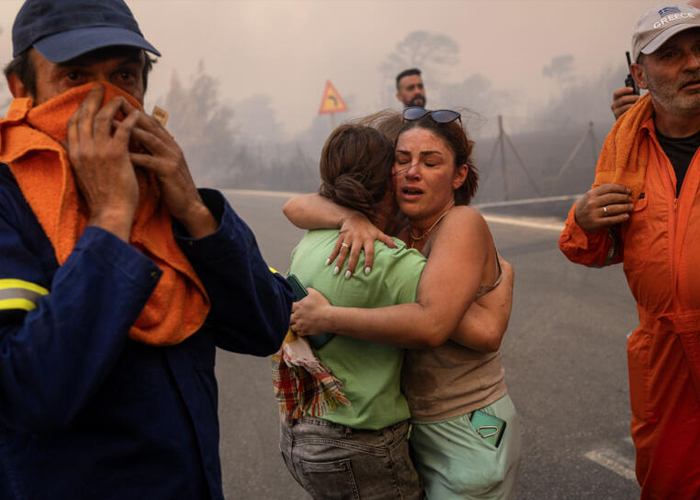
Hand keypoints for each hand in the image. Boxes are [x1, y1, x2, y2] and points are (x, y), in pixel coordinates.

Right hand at [67, 84, 140, 240]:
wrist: (111, 211)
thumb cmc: (100, 194)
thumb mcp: (80, 172)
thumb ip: (73, 154)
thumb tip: (63, 140)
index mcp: (74, 153)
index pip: (74, 123)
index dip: (81, 108)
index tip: (88, 98)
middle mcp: (83, 149)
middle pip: (85, 115)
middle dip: (93, 98)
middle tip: (100, 86)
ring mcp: (98, 151)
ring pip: (103, 119)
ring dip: (112, 105)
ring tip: (121, 97)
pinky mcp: (116, 155)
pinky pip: (123, 129)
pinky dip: (129, 119)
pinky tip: (136, 113)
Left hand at [123, 100, 217, 238]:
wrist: (189, 205)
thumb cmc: (171, 186)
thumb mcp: (162, 164)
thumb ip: (151, 151)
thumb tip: (133, 140)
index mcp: (170, 144)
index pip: (151, 122)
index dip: (135, 111)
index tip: (117, 101)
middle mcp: (172, 147)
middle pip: (150, 125)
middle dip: (131, 113)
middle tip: (113, 103)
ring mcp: (172, 158)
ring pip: (149, 138)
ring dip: (129, 130)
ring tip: (110, 124)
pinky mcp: (169, 171)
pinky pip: (149, 160)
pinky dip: (134, 155)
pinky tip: (119, 153)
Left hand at [290, 288, 331, 335]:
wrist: (328, 318)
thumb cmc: (322, 305)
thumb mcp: (316, 294)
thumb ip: (309, 290)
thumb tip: (307, 288)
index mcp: (298, 307)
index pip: (288, 307)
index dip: (290, 307)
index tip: (292, 308)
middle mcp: (297, 316)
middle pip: (287, 318)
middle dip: (289, 317)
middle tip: (293, 316)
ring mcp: (301, 325)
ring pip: (291, 327)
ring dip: (293, 325)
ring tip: (296, 323)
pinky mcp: (305, 331)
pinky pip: (298, 333)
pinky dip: (299, 331)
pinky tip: (301, 329)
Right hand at [327, 213, 396, 277]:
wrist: (354, 215)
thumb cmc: (367, 227)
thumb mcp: (378, 232)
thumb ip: (387, 240)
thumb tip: (398, 247)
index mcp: (368, 239)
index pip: (369, 252)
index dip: (368, 261)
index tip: (367, 272)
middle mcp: (358, 238)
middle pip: (354, 253)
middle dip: (351, 265)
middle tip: (348, 276)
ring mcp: (348, 237)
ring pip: (343, 251)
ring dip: (339, 262)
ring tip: (336, 272)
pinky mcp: (341, 236)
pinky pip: (335, 247)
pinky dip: (331, 255)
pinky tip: (328, 263)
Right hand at [574, 184, 632, 231]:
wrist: (578, 221)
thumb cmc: (588, 206)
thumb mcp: (591, 197)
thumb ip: (602, 192)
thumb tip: (622, 189)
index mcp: (591, 194)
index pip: (609, 188)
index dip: (621, 188)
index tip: (628, 190)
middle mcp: (592, 202)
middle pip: (612, 198)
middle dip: (624, 198)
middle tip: (630, 199)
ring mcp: (594, 213)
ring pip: (613, 209)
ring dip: (625, 207)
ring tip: (631, 207)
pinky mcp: (596, 223)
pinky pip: (611, 220)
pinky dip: (620, 218)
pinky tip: (626, 216)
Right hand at [611, 87, 639, 119]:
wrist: (627, 120)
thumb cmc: (630, 107)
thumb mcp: (629, 99)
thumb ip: (632, 94)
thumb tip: (641, 85)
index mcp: (616, 99)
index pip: (616, 93)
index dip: (624, 90)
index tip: (632, 89)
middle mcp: (614, 105)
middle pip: (622, 99)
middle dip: (632, 98)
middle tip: (640, 98)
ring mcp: (616, 112)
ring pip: (625, 107)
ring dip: (634, 104)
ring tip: (641, 104)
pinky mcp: (619, 118)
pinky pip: (627, 114)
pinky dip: (633, 111)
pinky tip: (637, 110)